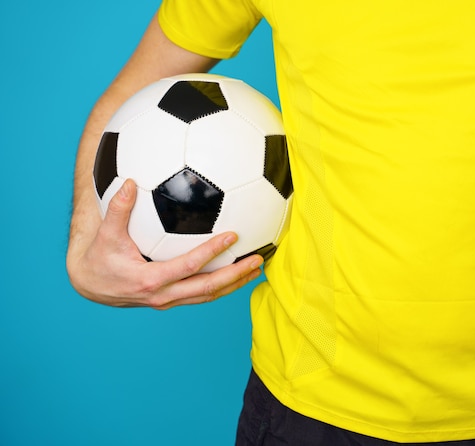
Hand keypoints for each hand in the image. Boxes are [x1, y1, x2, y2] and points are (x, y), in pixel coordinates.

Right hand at [66, 179, 262, 309]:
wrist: (90, 285)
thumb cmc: (99, 257)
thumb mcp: (105, 234)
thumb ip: (117, 209)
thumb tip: (128, 182)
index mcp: (150, 280)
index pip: (189, 266)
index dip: (212, 252)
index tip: (233, 236)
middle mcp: (163, 295)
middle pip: (207, 288)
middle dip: (236, 275)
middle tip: (259, 260)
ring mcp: (169, 301)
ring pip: (207, 296)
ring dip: (234, 283)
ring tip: (256, 269)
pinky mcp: (171, 300)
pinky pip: (201, 295)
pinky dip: (222, 286)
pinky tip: (236, 273)